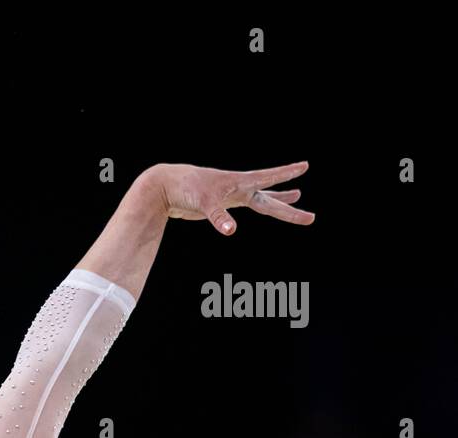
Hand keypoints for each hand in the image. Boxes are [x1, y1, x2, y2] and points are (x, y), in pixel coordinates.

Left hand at [148, 161, 314, 235]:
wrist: (167, 186)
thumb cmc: (186, 188)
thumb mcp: (204, 203)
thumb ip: (219, 217)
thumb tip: (232, 231)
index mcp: (239, 182)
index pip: (268, 178)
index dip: (287, 174)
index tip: (305, 165)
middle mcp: (239, 188)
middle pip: (270, 200)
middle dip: (289, 209)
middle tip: (312, 218)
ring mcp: (232, 196)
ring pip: (261, 200)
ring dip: (279, 200)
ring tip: (297, 196)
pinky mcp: (223, 204)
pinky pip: (245, 207)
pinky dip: (256, 207)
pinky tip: (263, 206)